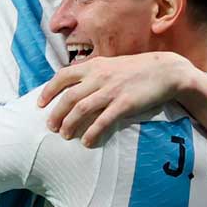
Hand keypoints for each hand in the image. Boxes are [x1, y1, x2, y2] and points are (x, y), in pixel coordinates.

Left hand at [38, 52, 192, 146]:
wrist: (166, 70)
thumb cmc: (137, 69)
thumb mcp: (110, 64)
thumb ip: (93, 73)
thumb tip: (74, 85)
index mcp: (94, 66)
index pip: (62, 76)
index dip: (48, 91)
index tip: (40, 104)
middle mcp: (99, 77)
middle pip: (68, 97)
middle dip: (56, 113)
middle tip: (50, 126)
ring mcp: (111, 90)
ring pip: (81, 109)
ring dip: (69, 124)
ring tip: (64, 135)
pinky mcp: (125, 104)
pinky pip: (103, 120)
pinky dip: (92, 132)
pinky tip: (86, 141)